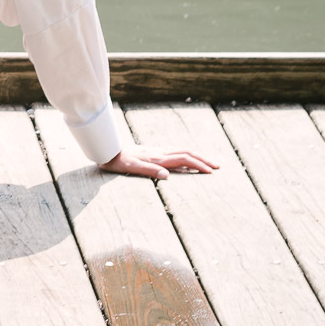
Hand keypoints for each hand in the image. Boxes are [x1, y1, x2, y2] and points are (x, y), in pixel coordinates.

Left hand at [98, 146, 218, 179]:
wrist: (108, 149)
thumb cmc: (118, 161)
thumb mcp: (131, 168)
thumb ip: (148, 171)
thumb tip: (167, 176)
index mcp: (158, 158)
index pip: (184, 159)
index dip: (198, 165)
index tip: (210, 172)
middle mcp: (160, 153)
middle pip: (187, 153)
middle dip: (203, 159)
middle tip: (217, 166)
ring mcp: (157, 151)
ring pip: (182, 151)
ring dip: (196, 156)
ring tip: (207, 163)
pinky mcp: (153, 152)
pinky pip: (175, 152)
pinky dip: (186, 156)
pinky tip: (187, 161)